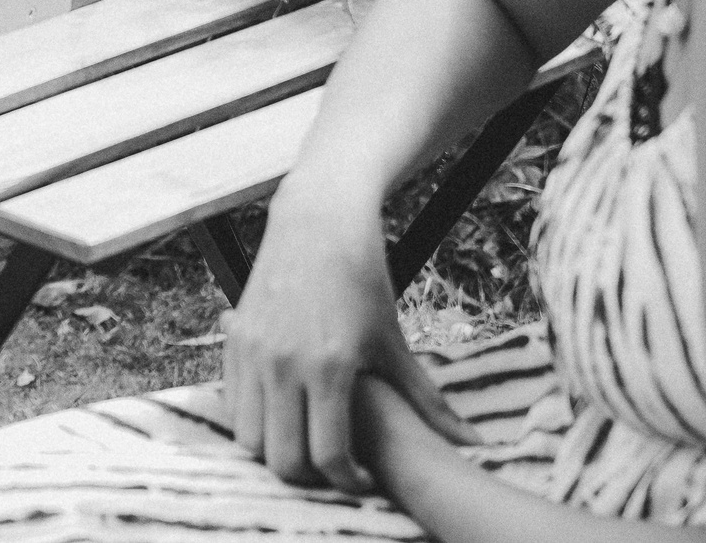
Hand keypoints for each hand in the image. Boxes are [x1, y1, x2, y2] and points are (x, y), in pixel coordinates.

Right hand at [220, 196, 478, 492]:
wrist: (317, 222)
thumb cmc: (363, 280)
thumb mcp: (394, 342)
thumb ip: (426, 401)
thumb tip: (472, 443)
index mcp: (328, 367)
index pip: (328, 456)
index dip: (348, 482)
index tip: (364, 480)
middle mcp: (283, 363)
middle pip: (283, 459)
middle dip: (310, 478)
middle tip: (334, 468)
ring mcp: (252, 351)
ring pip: (249, 437)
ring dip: (275, 451)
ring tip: (305, 442)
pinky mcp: (234, 340)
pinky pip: (233, 403)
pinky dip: (254, 418)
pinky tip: (282, 410)